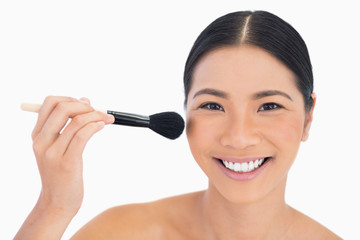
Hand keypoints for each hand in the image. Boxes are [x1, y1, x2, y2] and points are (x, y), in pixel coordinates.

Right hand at [31, 96, 113, 216]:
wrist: (57, 202)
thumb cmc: (61, 173)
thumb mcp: (59, 148)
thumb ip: (68, 124)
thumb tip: (85, 100)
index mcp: (38, 135)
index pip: (50, 103)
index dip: (70, 99)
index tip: (86, 105)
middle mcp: (42, 142)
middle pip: (62, 108)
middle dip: (85, 105)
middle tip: (99, 111)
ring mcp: (53, 153)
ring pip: (76, 121)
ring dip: (96, 115)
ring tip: (108, 118)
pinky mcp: (67, 163)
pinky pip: (82, 136)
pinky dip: (95, 126)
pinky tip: (102, 126)